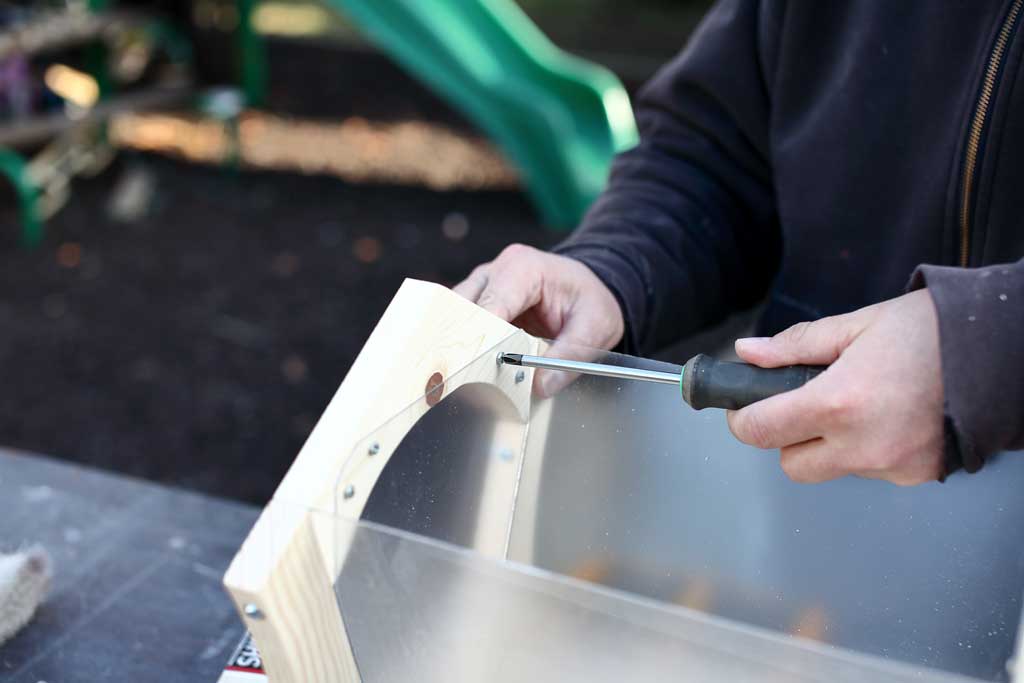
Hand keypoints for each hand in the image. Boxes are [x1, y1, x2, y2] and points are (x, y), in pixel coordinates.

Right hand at [453, 244, 623, 396]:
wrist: (589, 286)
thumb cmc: (590, 299)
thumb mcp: (596, 326)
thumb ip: (571, 355)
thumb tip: (541, 386)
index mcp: (523, 268)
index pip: (489, 305)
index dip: (480, 338)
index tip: (477, 368)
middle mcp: (495, 272)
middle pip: (462, 309)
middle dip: (464, 343)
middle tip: (466, 378)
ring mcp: (482, 285)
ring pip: (454, 316)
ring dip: (460, 345)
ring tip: (466, 378)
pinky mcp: (477, 301)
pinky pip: (460, 324)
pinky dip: (464, 346)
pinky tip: (470, 369)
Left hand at [726, 289, 944, 484]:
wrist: (1000, 350)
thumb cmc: (930, 332)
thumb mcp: (855, 325)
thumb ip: (795, 346)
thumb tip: (748, 354)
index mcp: (837, 403)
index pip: (761, 431)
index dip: (743, 420)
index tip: (745, 407)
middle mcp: (860, 445)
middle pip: (791, 464)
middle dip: (786, 438)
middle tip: (802, 404)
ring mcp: (890, 466)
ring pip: (832, 469)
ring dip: (830, 445)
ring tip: (859, 403)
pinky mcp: (916, 476)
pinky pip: (870, 471)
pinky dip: (867, 450)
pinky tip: (887, 417)